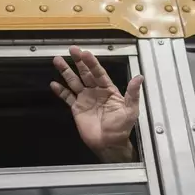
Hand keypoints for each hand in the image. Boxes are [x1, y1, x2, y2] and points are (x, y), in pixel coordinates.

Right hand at [51, 46, 143, 162]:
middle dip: (78, 61)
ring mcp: (85, 99)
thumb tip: (139, 77)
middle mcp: (95, 91)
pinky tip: (54, 84)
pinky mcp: (76, 109)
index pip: (99, 73)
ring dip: (66, 72)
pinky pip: (67, 97)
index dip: (92, 63)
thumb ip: (133, 93)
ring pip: (74, 82)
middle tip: (72, 50)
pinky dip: (61, 91)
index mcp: (108, 89)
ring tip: (57, 61)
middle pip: (85, 73)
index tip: (85, 53)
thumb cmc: (121, 128)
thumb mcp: (130, 110)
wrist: (109, 144)